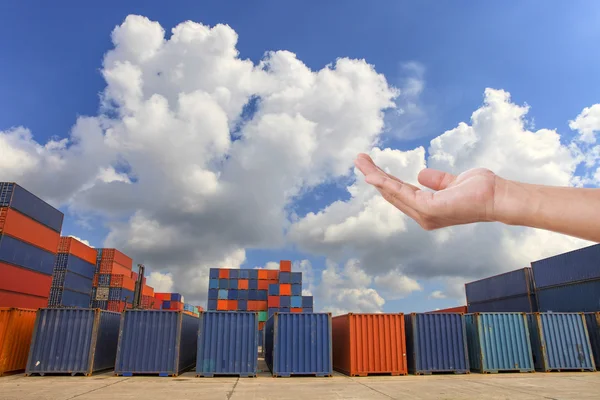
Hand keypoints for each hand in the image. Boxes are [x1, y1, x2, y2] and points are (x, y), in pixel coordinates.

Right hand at [354, 153, 499, 229]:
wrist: (498, 196)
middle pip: (391, 193)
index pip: (401, 193)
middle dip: (373, 175)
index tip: (371, 165)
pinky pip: (401, 192)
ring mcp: (424, 214)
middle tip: (358, 159)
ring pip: (392, 191)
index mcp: (428, 209)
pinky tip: (373, 174)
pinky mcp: (427, 208)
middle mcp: (423, 215)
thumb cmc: (482, 190)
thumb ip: (437, 180)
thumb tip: (421, 174)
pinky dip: (385, 183)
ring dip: (374, 175)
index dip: (385, 179)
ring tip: (360, 160)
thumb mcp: (454, 181)